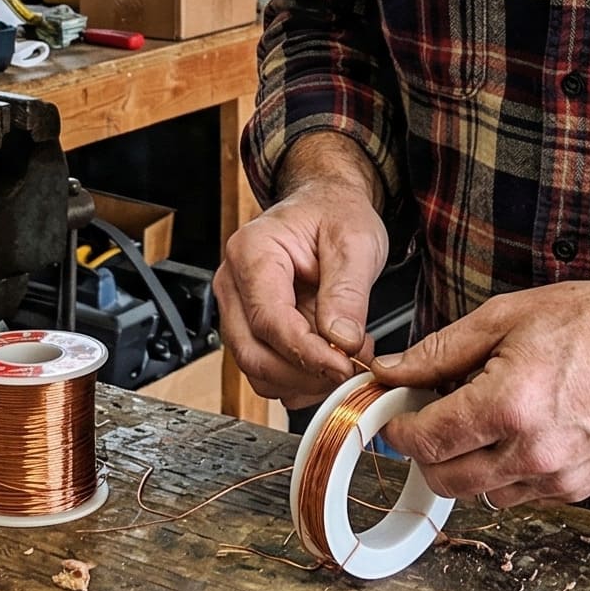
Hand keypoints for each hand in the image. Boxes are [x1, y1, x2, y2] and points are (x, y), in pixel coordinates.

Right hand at [213, 161, 388, 406]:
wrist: (325, 209)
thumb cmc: (334, 216)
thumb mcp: (355, 241)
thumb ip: (347, 291)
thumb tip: (341, 340)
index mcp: (252, 252)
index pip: (269, 319)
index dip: (306, 352)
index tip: (344, 365)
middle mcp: (233, 284)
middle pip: (253, 353)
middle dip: (304, 374)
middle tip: (351, 369)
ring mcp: (237, 310)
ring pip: (257, 370)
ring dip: (303, 381)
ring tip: (347, 360)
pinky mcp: (250, 330)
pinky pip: (267, 371)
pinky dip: (299, 380)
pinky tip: (330, 361)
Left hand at [371, 269, 589, 507]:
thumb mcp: (505, 317)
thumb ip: (440, 351)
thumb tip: (392, 371)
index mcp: (510, 403)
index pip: (427, 440)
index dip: (399, 429)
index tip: (395, 415)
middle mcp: (534, 450)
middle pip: (445, 479)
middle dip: (426, 452)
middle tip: (431, 416)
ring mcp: (559, 476)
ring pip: (480, 493)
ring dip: (466, 464)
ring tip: (481, 419)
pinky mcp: (577, 487)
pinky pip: (519, 494)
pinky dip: (504, 471)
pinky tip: (517, 433)